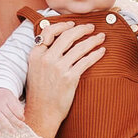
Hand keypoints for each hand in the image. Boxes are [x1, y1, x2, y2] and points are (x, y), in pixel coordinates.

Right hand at [0, 87, 25, 130]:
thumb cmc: (8, 101)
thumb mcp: (14, 100)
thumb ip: (19, 108)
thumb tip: (22, 118)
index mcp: (8, 100)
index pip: (14, 107)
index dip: (19, 114)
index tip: (23, 119)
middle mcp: (1, 105)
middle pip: (9, 114)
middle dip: (16, 121)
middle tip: (22, 127)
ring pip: (1, 119)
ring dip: (8, 126)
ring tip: (14, 132)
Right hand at [24, 20, 106, 137]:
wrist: (42, 113)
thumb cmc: (40, 92)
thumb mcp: (34, 69)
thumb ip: (43, 54)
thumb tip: (56, 41)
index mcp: (36, 54)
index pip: (49, 32)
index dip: (63, 25)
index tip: (73, 24)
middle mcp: (46, 59)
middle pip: (67, 36)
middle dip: (82, 29)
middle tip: (92, 27)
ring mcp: (58, 68)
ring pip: (79, 47)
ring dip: (93, 40)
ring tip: (101, 37)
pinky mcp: (69, 78)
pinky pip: (86, 61)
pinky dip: (96, 54)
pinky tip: (102, 51)